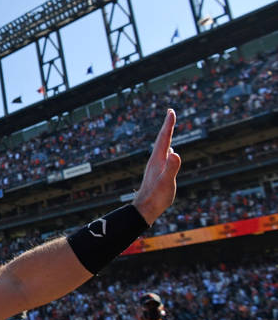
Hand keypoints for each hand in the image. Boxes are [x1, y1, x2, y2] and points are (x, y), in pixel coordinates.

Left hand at [132, 109, 181, 224]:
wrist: (145, 208)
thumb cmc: (156, 197)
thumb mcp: (167, 182)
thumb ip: (171, 168)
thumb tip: (175, 153)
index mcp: (158, 160)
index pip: (164, 138)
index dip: (168, 124)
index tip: (171, 111)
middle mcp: (155, 160)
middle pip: (162, 139)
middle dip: (167, 126)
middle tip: (171, 113)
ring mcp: (156, 166)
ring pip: (162, 147)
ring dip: (167, 136)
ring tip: (170, 128)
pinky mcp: (157, 173)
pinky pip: (163, 156)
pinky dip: (168, 149)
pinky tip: (170, 151)